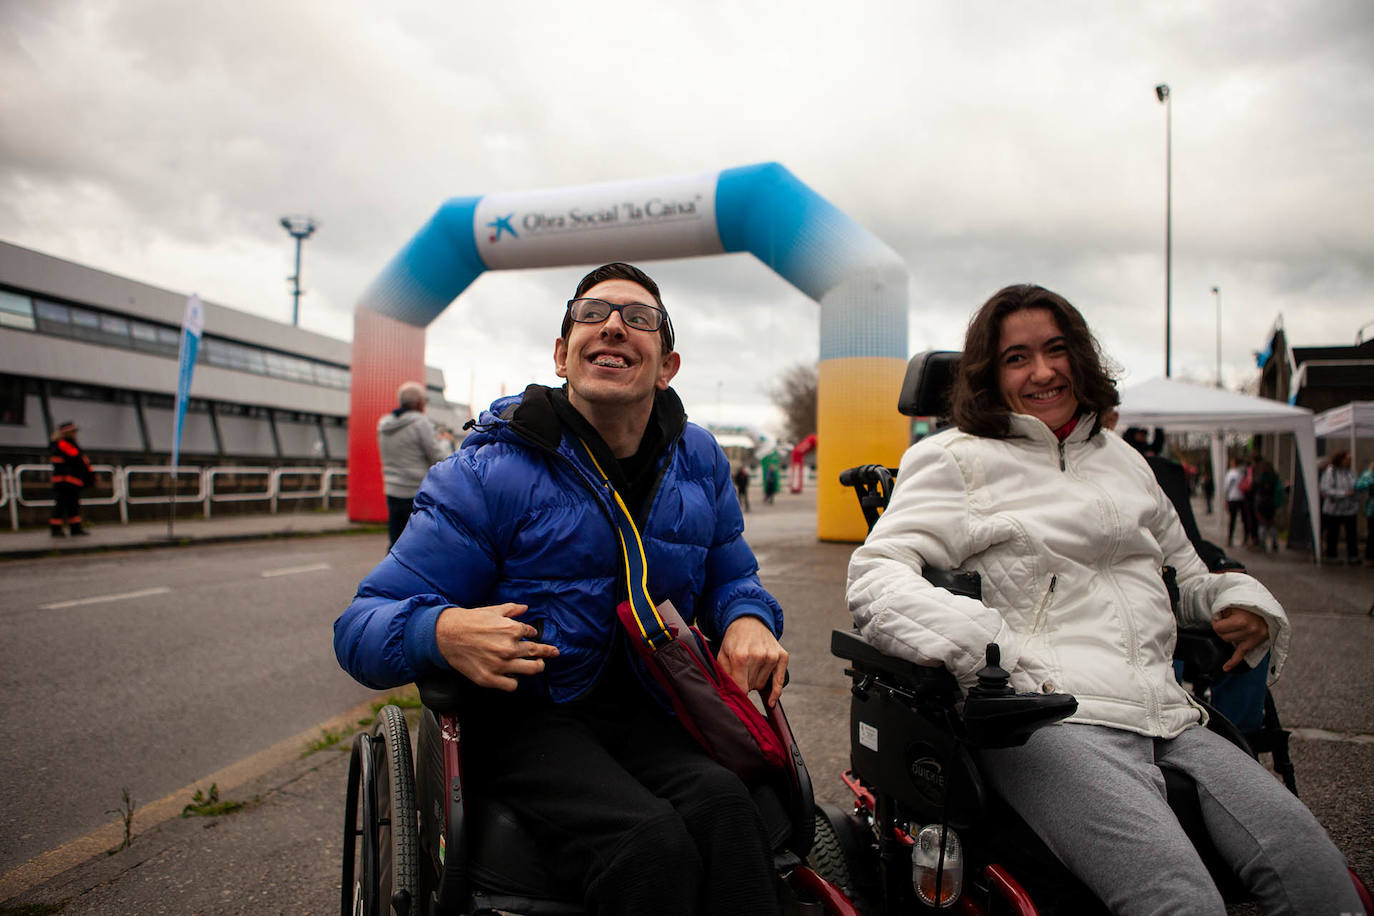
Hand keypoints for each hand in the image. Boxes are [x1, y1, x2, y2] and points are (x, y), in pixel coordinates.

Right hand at [434, 603, 558, 690]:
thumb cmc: (470, 621)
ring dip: (537, 667)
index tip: (532, 637)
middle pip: (537, 653)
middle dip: (548, 652)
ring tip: (539, 666)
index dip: (533, 635)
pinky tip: (513, 676)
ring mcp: (501, 665)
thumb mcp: (493, 611)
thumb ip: (511, 609)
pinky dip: (514, 681)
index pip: (532, 634)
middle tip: (553, 653)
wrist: (447, 634)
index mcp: (512, 629)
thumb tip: (525, 608)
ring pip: (531, 670)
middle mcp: (510, 648)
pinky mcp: (490, 678)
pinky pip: (512, 685)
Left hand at [717, 615, 788, 707]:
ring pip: (762, 684)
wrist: (749, 621)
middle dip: (745, 683)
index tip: (735, 697)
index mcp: (741, 655)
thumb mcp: (722, 655)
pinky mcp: (782, 656)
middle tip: (741, 671)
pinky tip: (771, 701)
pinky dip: (775, 692)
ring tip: (751, 666)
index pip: (741, 687)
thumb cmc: (734, 641)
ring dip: (756, 681)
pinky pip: (779, 681)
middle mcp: (759, 655)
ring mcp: (772, 655)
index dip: (737, 693)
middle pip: (751, 686)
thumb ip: (725, 675)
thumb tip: (731, 694)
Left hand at [1211, 607, 1269, 671]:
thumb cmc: (1247, 604)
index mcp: (1243, 620)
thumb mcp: (1234, 604)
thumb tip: (1216, 620)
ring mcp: (1254, 638)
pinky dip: (1233, 662)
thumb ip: (1222, 612)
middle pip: (1224, 637)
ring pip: (1230, 643)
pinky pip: (1242, 655)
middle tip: (1226, 621)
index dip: (1216, 622)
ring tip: (1233, 627)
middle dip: (1222, 629)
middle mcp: (1250, 630)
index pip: (1218, 628)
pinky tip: (1226, 668)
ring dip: (1229, 636)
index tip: (1219, 617)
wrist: (1265, 607)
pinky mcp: (1256, 643)